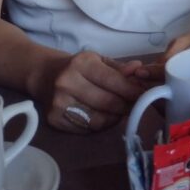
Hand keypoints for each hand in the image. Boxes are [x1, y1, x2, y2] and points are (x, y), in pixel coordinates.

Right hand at [32, 51, 146, 133]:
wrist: (44, 75)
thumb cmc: (77, 67)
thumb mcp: (98, 60)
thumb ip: (119, 68)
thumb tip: (139, 69)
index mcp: (81, 64)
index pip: (113, 81)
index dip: (132, 90)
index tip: (144, 95)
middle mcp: (67, 83)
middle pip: (107, 102)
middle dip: (126, 106)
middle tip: (136, 106)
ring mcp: (58, 103)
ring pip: (98, 119)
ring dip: (115, 118)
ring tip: (122, 111)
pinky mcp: (54, 120)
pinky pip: (86, 129)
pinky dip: (101, 125)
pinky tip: (106, 117)